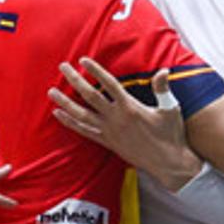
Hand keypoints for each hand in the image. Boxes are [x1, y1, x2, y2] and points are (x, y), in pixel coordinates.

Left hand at [49, 58, 202, 191]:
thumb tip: (163, 71)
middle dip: (75, 80)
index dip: (95, 70)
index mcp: (131, 107)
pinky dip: (70, 123)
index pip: (109, 84)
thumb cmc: (171, 134)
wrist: (169, 163)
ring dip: (65, 102)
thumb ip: (163, 89)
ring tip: (51, 92)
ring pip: (82, 115)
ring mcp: (110, 132)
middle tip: (62, 67)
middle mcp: (116, 118)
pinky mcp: (108, 143)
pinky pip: (85, 131)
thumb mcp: (170, 108)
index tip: (83, 59)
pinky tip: (59, 114)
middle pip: (90, 96)